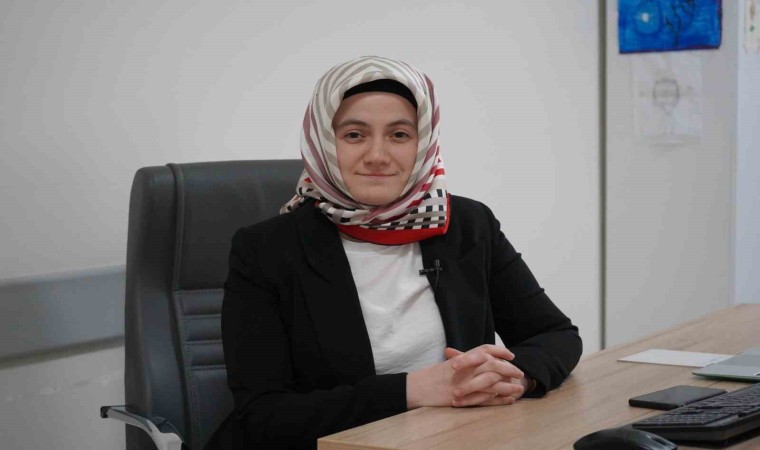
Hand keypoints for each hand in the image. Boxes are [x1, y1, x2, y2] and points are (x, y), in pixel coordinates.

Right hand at [406, 345, 524, 408]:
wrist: (419, 388)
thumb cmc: (430, 376)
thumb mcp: (446, 364)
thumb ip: (461, 360)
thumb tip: (475, 358)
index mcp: (463, 358)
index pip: (485, 350)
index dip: (500, 351)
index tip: (511, 355)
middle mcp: (466, 369)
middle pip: (494, 365)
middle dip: (509, 369)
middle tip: (519, 372)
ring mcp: (467, 383)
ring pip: (494, 382)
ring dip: (508, 385)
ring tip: (519, 388)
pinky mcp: (466, 398)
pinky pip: (487, 398)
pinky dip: (500, 399)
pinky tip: (509, 400)